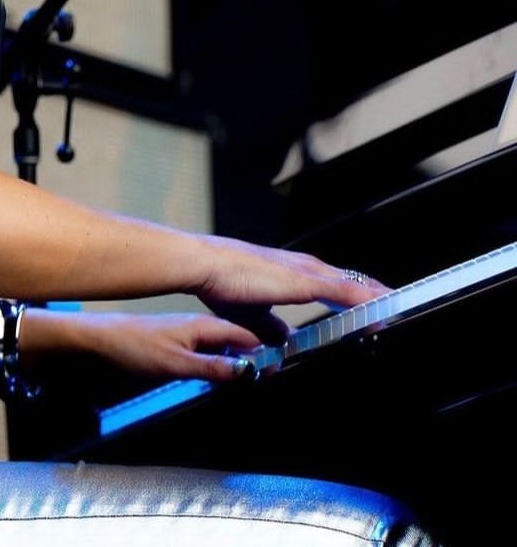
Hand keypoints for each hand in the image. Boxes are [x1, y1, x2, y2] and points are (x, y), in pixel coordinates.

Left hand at [70, 310, 264, 384]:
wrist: (100, 341)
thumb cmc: (133, 348)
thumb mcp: (175, 364)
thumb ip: (212, 368)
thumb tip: (247, 371)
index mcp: (203, 326)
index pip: (246, 334)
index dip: (267, 348)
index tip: (284, 360)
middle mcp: (199, 327)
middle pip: (240, 338)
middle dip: (261, 351)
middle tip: (278, 367)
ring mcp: (189, 334)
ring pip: (226, 344)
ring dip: (244, 356)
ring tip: (260, 370)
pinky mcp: (179, 343)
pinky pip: (212, 349)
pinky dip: (226, 359)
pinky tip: (228, 370)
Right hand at [194, 235, 389, 343]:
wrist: (208, 265)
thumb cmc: (224, 281)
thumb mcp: (253, 315)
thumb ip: (272, 330)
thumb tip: (285, 344)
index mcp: (297, 274)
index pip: (339, 286)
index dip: (360, 300)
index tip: (378, 314)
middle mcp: (308, 268)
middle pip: (355, 283)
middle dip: (378, 299)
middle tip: (399, 312)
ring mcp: (310, 272)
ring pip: (357, 285)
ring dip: (380, 299)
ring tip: (400, 312)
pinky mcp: (307, 280)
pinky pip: (348, 291)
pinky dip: (369, 300)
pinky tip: (384, 310)